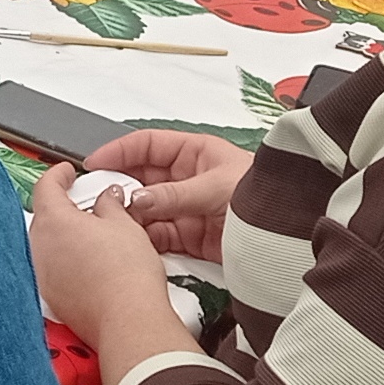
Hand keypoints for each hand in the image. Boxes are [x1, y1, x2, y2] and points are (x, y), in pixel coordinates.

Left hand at [28, 161, 173, 349]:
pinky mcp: (53, 299)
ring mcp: (43, 276)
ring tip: (94, 236)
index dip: (57, 174)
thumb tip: (108, 199)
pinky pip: (53, 270)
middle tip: (87, 202)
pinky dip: (67, 262)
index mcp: (54, 222)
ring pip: (48, 246)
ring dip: (65, 236)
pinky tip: (91, 264)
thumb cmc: (125, 276)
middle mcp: (40, 248)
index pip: (45, 186)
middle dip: (63, 207)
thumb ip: (110, 204)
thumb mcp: (125, 225)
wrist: (128, 320)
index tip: (67, 171)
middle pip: (44, 216)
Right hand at [83, 129, 251, 261]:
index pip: (148, 145)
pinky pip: (158, 235)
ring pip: (146, 209)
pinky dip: (143, 238)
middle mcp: (188, 178)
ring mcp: (187, 208)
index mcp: (195, 152)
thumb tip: (138, 199)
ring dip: (129, 215)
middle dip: (120, 187)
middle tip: (97, 197)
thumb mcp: (216, 187)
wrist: (288, 235)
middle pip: (142, 178)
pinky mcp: (190, 237)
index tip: (95, 163)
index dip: (120, 151)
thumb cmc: (264, 196)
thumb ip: (174, 194)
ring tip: (112, 221)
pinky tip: (131, 239)